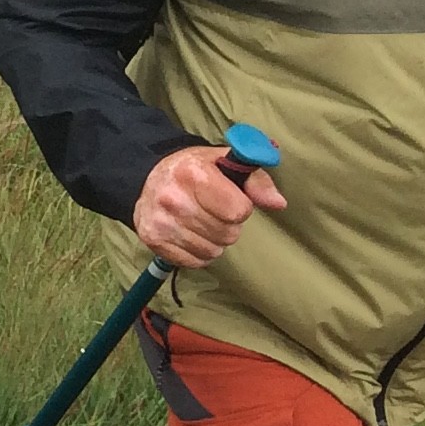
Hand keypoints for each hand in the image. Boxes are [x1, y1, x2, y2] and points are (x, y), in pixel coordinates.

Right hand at [133, 144, 287, 268]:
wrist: (146, 178)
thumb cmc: (192, 171)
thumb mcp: (224, 164)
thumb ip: (256, 181)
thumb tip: (278, 203)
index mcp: (193, 174)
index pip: (237, 211)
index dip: (240, 206)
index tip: (228, 198)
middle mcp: (173, 198)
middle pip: (227, 234)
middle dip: (226, 225)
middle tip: (212, 210)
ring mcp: (161, 222)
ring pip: (212, 251)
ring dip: (213, 240)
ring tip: (200, 221)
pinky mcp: (153, 240)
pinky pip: (195, 262)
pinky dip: (197, 252)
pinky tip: (190, 234)